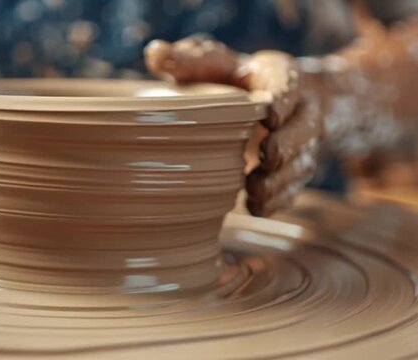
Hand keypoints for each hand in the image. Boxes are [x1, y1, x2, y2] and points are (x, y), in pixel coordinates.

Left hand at [145, 36, 322, 216]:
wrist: (268, 103)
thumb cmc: (232, 80)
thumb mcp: (214, 64)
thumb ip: (188, 60)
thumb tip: (154, 54)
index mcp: (279, 76)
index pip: (288, 85)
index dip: (282, 101)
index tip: (269, 116)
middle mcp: (299, 110)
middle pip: (305, 129)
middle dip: (287, 144)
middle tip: (266, 156)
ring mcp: (301, 143)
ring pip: (301, 164)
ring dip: (280, 180)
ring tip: (255, 189)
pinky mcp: (294, 171)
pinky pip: (292, 189)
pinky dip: (275, 200)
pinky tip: (254, 206)